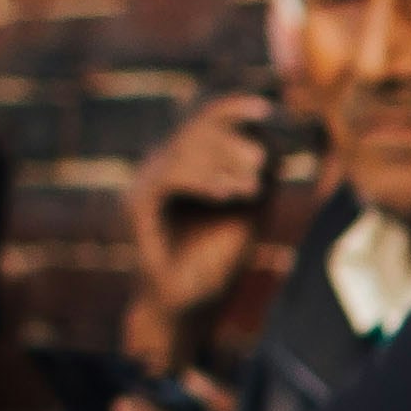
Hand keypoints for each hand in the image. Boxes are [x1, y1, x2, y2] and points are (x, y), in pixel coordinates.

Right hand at [121, 94, 289, 370]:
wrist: (190, 302)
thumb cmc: (219, 258)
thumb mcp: (250, 209)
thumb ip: (259, 174)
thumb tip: (273, 138)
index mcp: (190, 161)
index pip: (207, 119)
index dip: (233, 108)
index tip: (266, 109)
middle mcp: (164, 164)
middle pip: (197, 129)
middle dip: (233, 142)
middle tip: (258, 166)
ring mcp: (147, 181)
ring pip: (184, 148)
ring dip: (223, 162)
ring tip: (250, 188)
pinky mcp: (137, 202)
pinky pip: (170, 175)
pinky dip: (201, 180)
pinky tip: (227, 194)